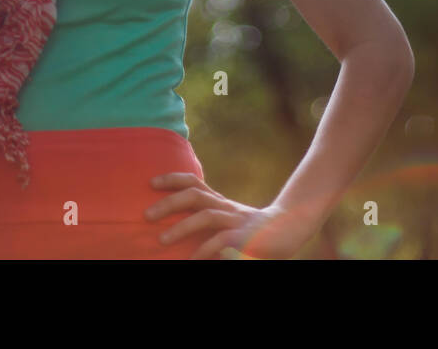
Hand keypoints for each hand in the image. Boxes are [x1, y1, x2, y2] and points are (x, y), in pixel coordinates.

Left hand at [144, 172, 319, 259]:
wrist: (290, 230)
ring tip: (161, 240)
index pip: (194, 182)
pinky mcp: (246, 237)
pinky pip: (222, 240)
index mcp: (219, 202)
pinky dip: (205, 249)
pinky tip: (193, 259)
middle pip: (195, 195)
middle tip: (146, 215)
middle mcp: (226, 207)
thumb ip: (208, 219)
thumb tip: (174, 226)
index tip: (151, 182)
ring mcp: (236, 221)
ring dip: (182, 227)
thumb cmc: (253, 230)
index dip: (172, 179)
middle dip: (168, 203)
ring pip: (206, 215)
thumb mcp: (228, 220)